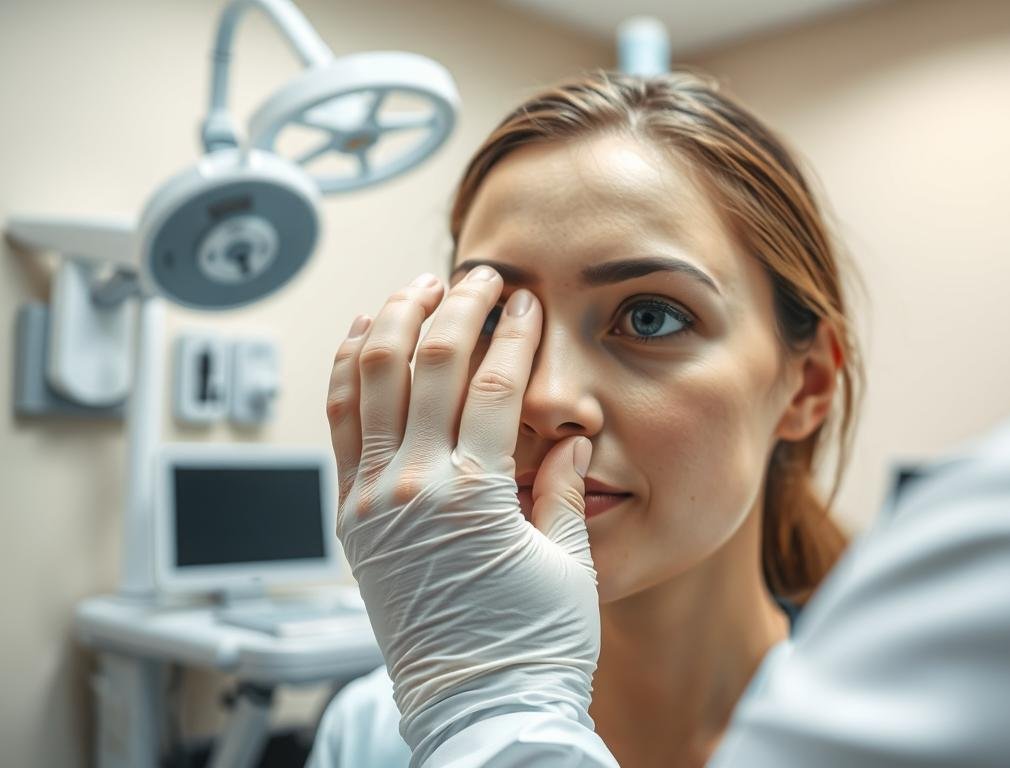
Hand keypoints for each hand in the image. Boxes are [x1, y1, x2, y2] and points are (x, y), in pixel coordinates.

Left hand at [326, 269, 599, 758]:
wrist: (477, 710)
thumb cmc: (529, 646)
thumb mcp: (568, 563)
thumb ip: (560, 488)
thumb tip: (563, 435)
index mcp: (472, 495)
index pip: (490, 382)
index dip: (513, 332)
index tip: (527, 301)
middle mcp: (410, 488)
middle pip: (427, 362)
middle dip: (456, 306)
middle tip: (480, 276)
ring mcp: (371, 502)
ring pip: (370, 380)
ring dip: (393, 322)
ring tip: (419, 287)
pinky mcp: (351, 519)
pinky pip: (339, 424)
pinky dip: (348, 371)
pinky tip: (365, 338)